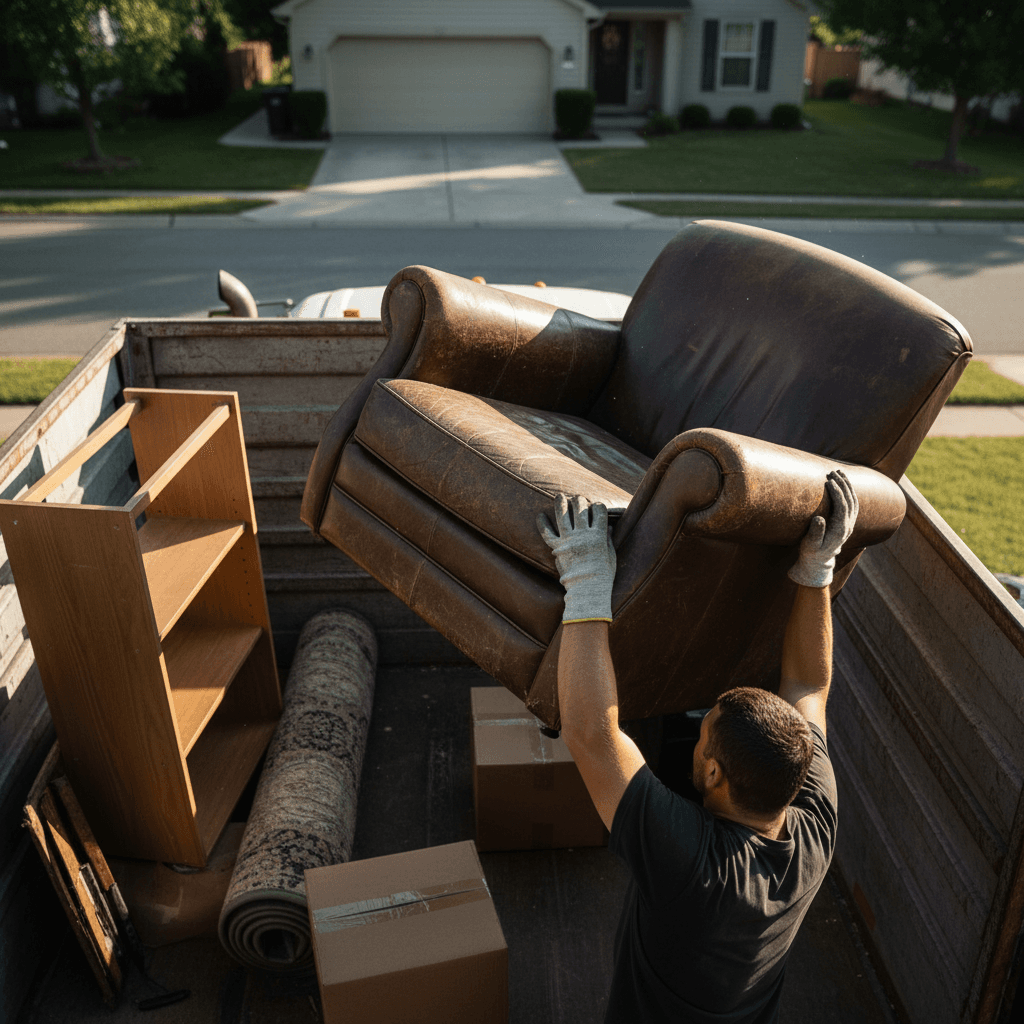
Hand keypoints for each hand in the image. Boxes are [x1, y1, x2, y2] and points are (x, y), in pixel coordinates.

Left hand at [537, 495, 615, 622]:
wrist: (587, 589)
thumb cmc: (603, 576)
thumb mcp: (611, 557)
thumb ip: (608, 540)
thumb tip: (608, 528)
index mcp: (599, 536)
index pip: (599, 513)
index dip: (598, 507)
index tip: (596, 505)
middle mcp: (583, 535)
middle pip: (580, 510)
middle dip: (580, 501)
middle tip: (578, 498)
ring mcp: (569, 540)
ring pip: (563, 516)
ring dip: (561, 503)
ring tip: (560, 496)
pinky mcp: (557, 548)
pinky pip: (547, 533)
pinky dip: (542, 524)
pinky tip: (540, 515)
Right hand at [788, 469, 858, 588]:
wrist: (819, 562)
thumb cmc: (812, 552)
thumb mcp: (810, 544)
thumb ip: (816, 533)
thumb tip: (819, 518)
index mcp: (840, 529)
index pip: (842, 506)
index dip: (837, 493)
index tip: (828, 481)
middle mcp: (848, 525)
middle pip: (850, 501)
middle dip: (843, 484)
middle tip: (832, 472)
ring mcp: (850, 524)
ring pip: (854, 501)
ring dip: (848, 485)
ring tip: (839, 472)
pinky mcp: (847, 522)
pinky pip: (852, 504)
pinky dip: (849, 492)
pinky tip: (843, 483)